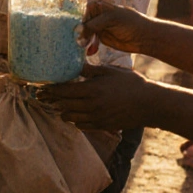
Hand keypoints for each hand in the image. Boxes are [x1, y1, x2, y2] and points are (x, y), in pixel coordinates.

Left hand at [38, 64, 160, 130]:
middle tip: (44, 97)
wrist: (150, 104)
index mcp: (92, 90)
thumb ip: (90, 70)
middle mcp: (92, 106)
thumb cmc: (131, 83)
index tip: (42, 88)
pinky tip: (74, 115)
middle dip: (53, 101)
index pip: (64, 91)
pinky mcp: (103, 126)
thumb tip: (74, 65)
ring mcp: (97, 118)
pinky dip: (75, 120)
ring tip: (59, 105)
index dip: (51, 90)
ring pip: (71, 118)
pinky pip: (82, 126)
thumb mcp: (110, 71)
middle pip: (64, 105)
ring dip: (63, 111)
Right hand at [82, 0, 154, 54]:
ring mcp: (98, 27)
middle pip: (80, 24)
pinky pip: (90, 42)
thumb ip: (93, 24)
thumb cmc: (130, 23)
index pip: (80, 12)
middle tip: (77, 42)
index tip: (72, 32)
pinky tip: (90, 52)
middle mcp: (96, 16)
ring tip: (83, 48)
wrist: (144, 37)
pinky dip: (88, 47)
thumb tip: (77, 30)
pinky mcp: (100, 38)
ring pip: (84, 34)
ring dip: (82, 41)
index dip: (75, 22)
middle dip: (78, 34)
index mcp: (97, 6)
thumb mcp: (110, 20)